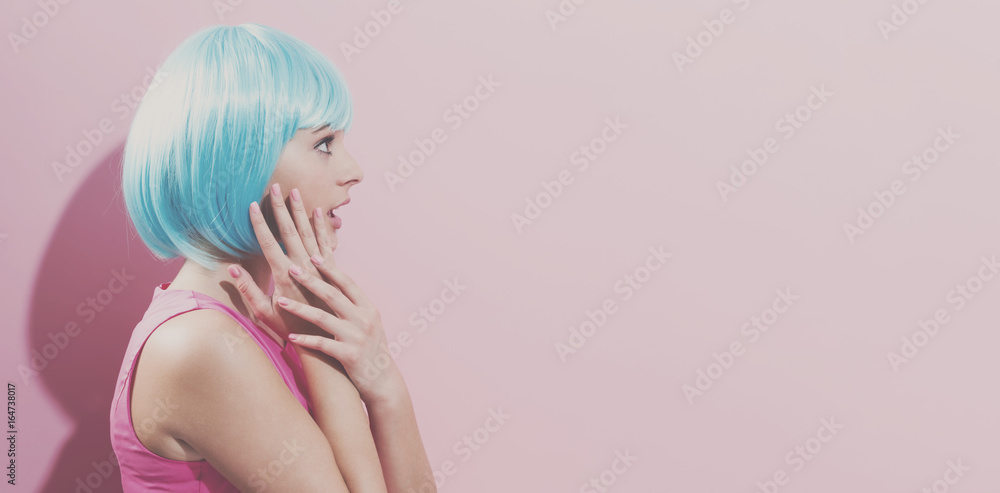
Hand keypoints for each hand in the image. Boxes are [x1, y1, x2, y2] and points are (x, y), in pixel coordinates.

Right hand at [226, 183, 335, 339]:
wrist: (324, 338)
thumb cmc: (290, 328)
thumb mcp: (263, 313)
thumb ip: (248, 289)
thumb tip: (231, 268)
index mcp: (284, 275)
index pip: (269, 243)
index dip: (260, 223)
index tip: (253, 205)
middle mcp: (303, 267)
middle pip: (290, 231)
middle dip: (281, 208)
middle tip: (277, 186)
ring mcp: (318, 267)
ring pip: (308, 232)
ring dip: (301, 211)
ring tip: (296, 191)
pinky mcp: (331, 270)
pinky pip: (326, 242)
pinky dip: (322, 226)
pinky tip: (318, 211)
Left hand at [277, 258, 401, 405]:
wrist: (383, 381)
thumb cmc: (370, 350)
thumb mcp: (368, 323)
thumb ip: (354, 306)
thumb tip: (335, 285)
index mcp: (368, 308)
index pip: (347, 283)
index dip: (330, 269)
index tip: (312, 256)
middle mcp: (364, 319)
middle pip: (333, 295)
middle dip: (310, 280)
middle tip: (291, 268)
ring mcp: (357, 337)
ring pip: (323, 318)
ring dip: (299, 309)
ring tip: (280, 300)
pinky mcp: (349, 355)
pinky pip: (323, 345)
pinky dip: (305, 340)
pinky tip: (291, 338)